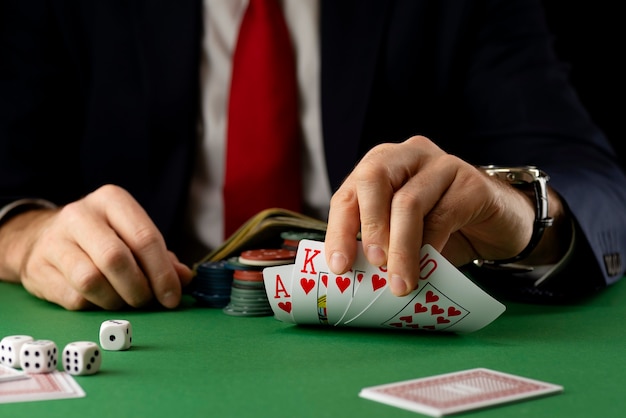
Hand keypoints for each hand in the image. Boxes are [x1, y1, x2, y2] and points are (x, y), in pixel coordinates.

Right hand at [0, 185, 192, 309]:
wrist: (41, 236)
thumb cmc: (102, 238)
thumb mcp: (132, 236)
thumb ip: (162, 257)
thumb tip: (185, 279)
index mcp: (112, 200)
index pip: (144, 237)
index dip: (162, 272)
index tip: (172, 297)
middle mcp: (80, 215)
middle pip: (116, 258)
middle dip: (139, 288)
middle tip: (148, 302)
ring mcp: (54, 241)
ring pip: (91, 281)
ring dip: (116, 301)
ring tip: (124, 302)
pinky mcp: (37, 268)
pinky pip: (73, 298)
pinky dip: (94, 307)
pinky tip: (100, 301)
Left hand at [324, 135, 565, 296]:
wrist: (495, 225)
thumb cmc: (441, 229)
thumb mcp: (402, 236)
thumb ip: (379, 246)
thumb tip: (354, 278)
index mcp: (381, 166)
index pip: (349, 193)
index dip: (339, 230)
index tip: (339, 267)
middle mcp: (407, 156)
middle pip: (373, 178)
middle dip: (368, 225)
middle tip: (373, 264)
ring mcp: (440, 164)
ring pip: (408, 201)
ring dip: (401, 247)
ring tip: (401, 282)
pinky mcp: (470, 182)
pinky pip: (444, 215)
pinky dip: (432, 246)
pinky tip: (430, 266)